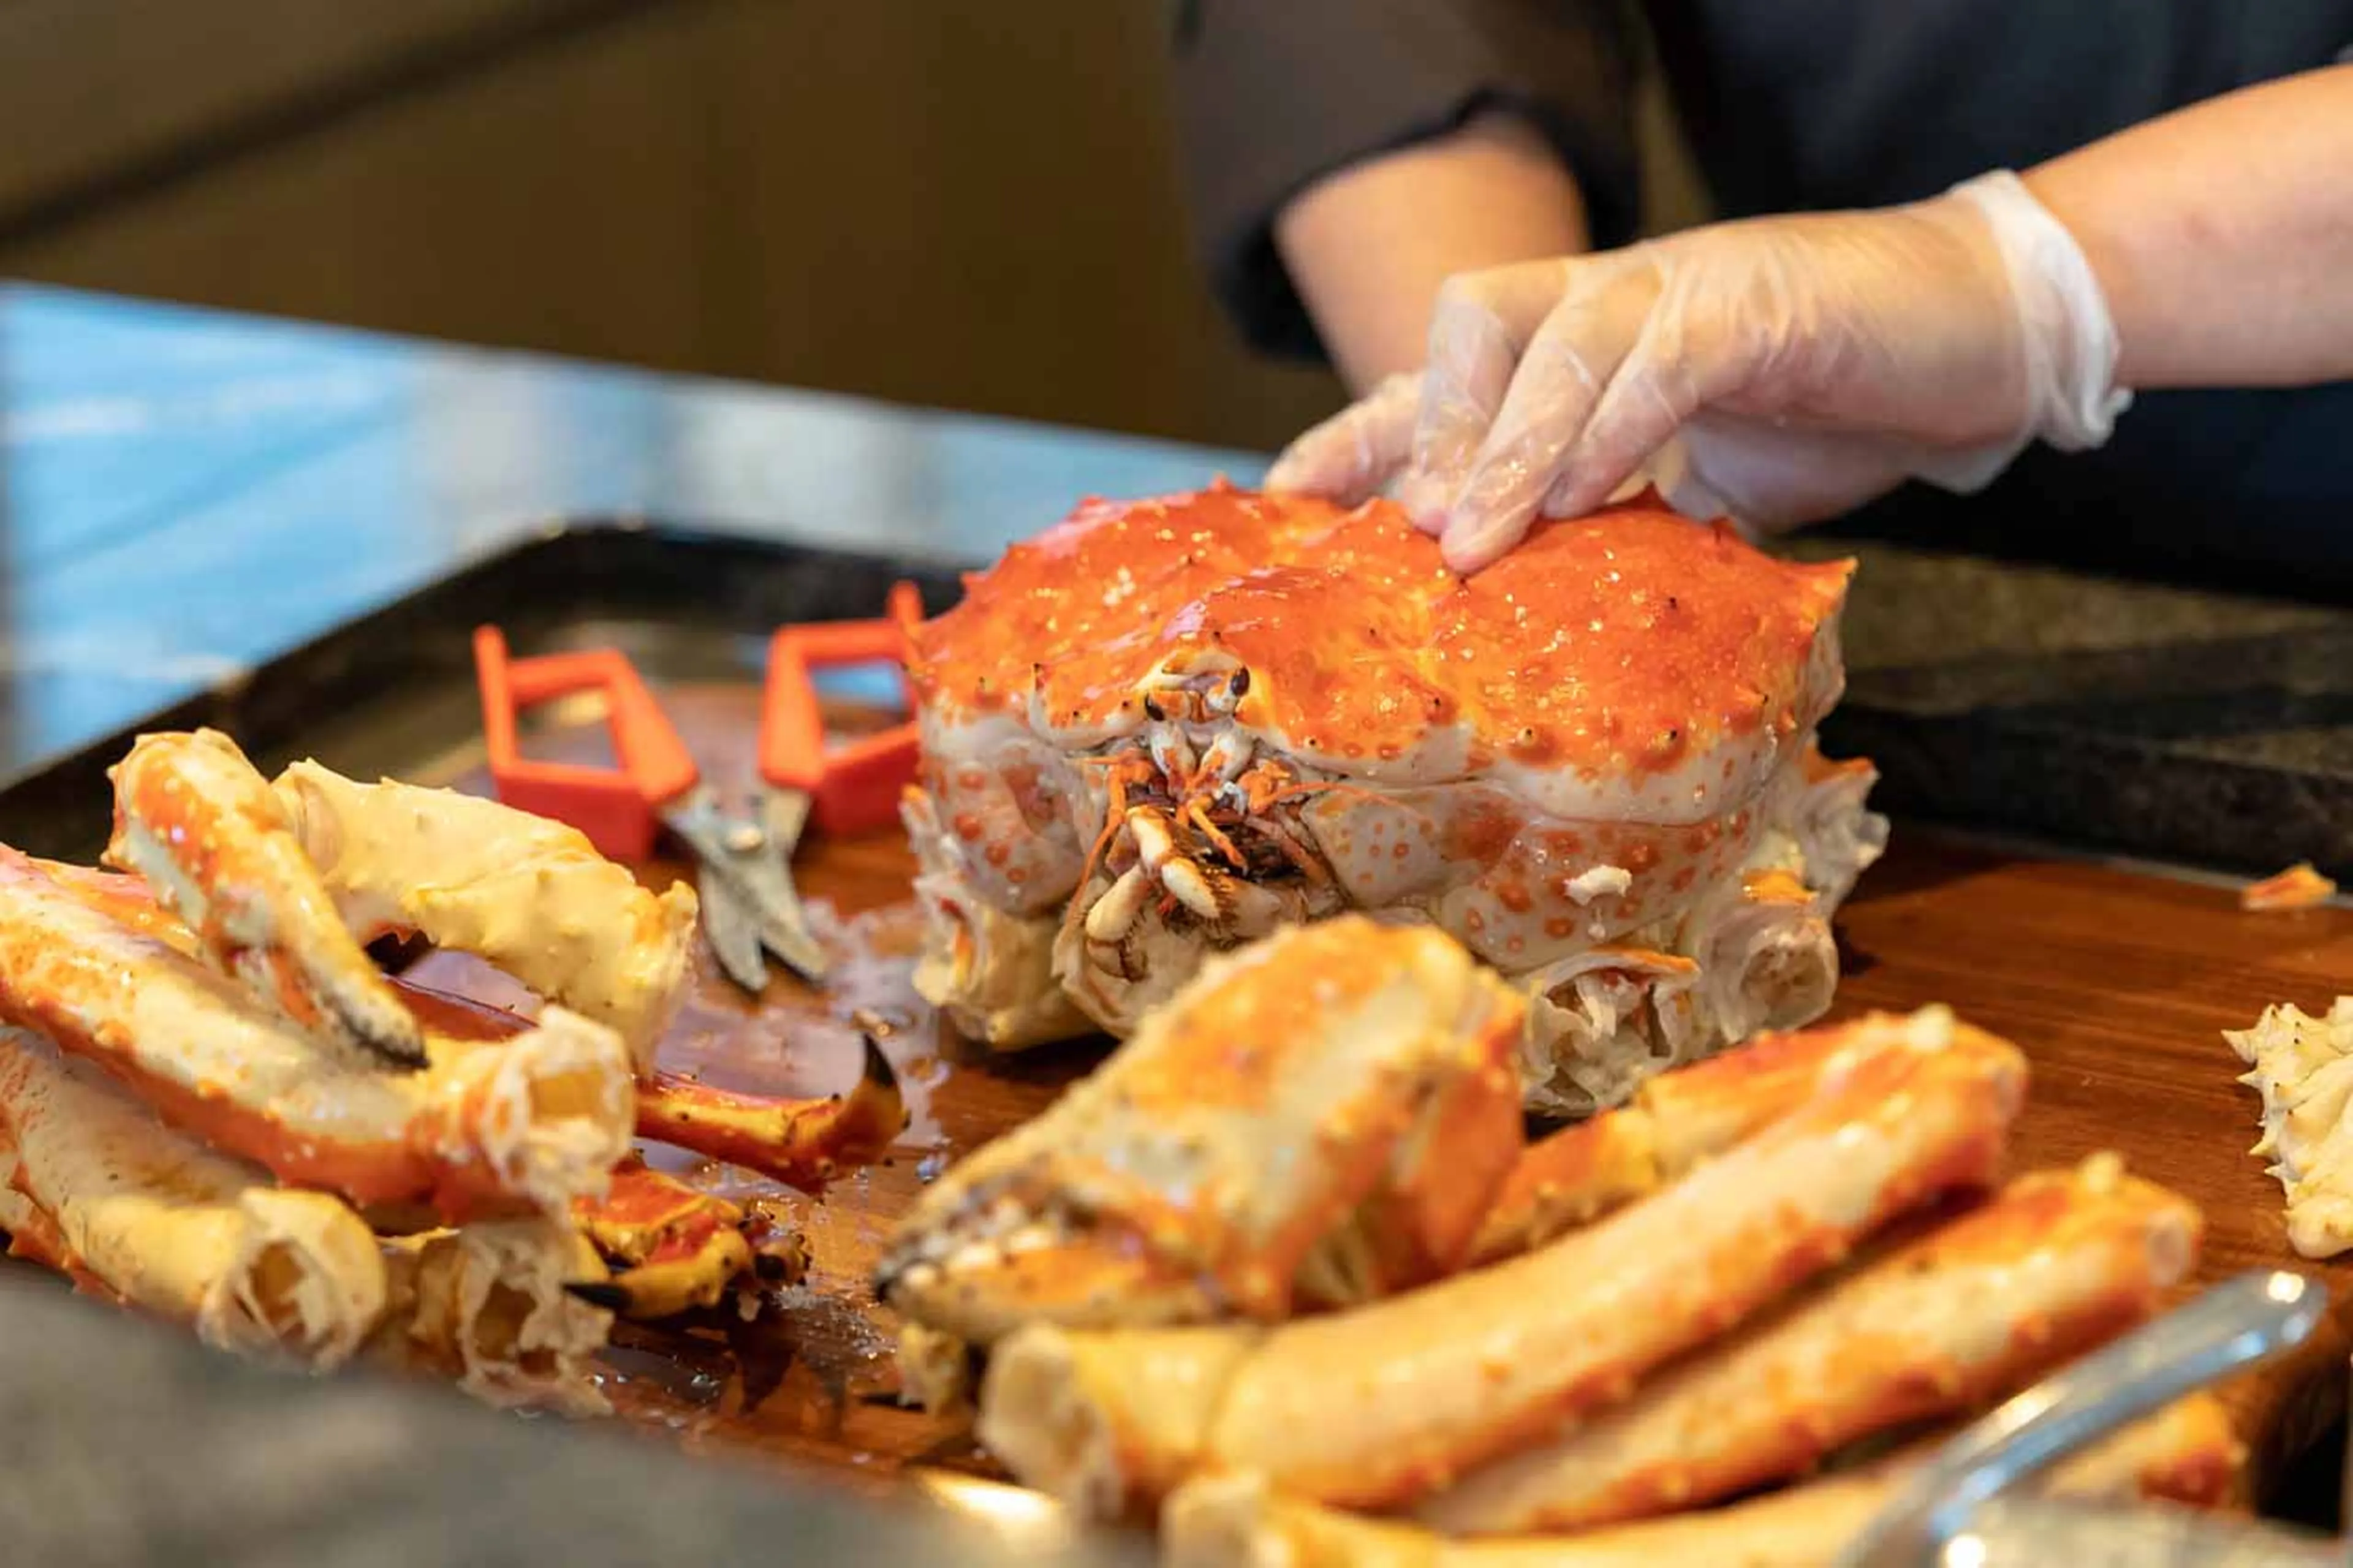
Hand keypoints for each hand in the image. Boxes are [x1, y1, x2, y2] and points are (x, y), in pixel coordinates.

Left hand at [1266, 172, 2131, 570]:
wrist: (1989, 332)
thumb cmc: (1837, 402)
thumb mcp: (1702, 479)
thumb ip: (1624, 522)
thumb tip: (1552, 617)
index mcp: (1591, 340)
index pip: (1449, 374)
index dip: (1361, 433)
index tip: (1287, 506)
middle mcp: (1617, 295)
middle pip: (1472, 328)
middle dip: (1425, 435)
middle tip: (1404, 544)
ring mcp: (1685, 288)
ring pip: (1554, 340)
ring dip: (1505, 450)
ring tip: (1469, 543)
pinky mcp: (1762, 305)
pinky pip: (1662, 357)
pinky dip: (1616, 427)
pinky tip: (1592, 498)